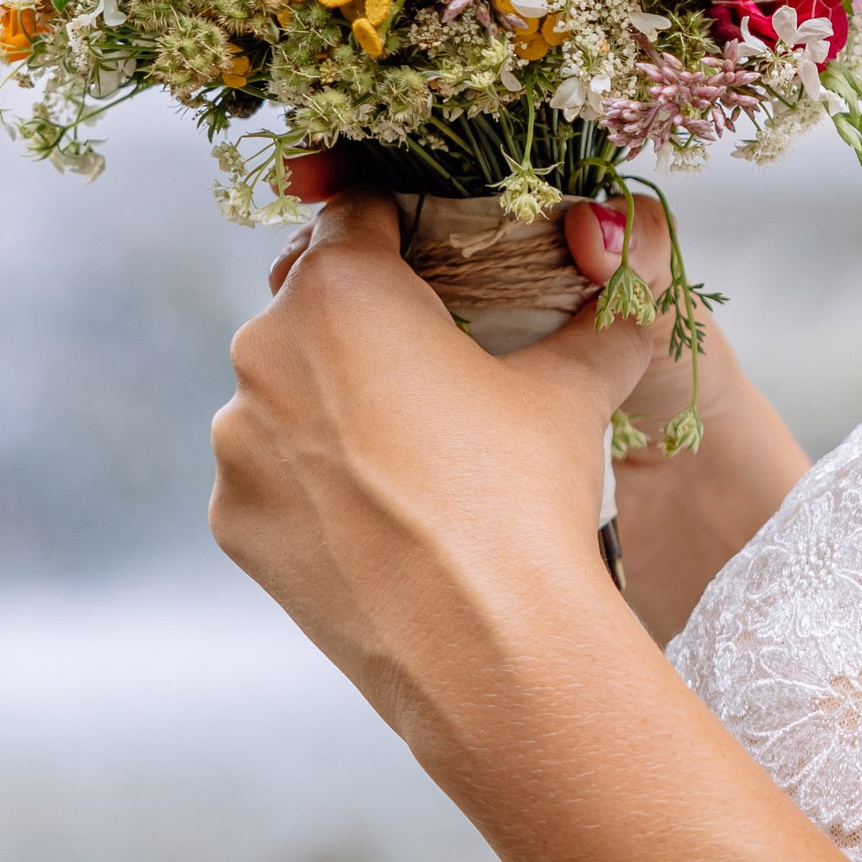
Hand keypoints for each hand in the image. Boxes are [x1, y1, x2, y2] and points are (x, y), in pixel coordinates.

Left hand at [212, 193, 662, 715]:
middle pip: (315, 306)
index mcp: (343, 289)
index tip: (440, 261)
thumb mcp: (575, 386)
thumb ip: (598, 317)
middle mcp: (265, 349)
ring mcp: (235, 441)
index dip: (406, 229)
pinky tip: (383, 515)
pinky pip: (271, 472)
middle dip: (369, 325)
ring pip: (286, 392)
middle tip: (440, 371)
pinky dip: (314, 482)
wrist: (489, 647)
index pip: (358, 214)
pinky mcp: (231, 518)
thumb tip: (629, 283)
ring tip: (416, 458)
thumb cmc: (528, 493)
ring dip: (335, 406)